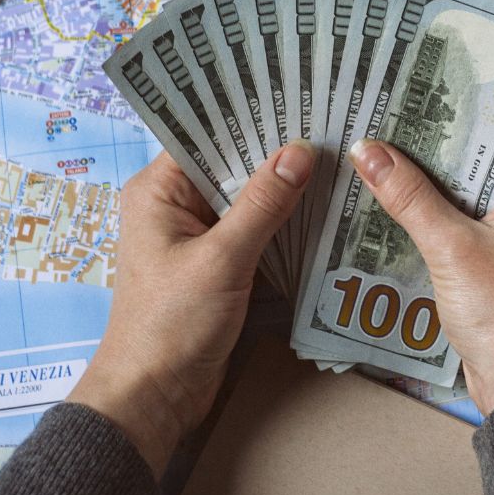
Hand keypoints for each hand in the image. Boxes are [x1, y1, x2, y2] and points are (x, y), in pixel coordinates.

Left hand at [68, 141, 313, 473]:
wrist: (155, 396)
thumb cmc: (172, 324)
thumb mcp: (222, 259)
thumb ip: (263, 205)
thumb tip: (302, 151)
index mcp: (158, 191)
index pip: (206, 135)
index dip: (250, 116)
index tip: (298, 98)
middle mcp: (174, 206)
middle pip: (231, 165)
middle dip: (276, 153)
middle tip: (331, 126)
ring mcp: (196, 237)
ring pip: (247, 200)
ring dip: (284, 191)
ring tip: (338, 162)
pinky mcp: (216, 266)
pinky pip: (253, 233)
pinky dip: (282, 226)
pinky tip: (322, 212)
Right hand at [348, 139, 493, 414]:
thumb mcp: (451, 248)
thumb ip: (408, 196)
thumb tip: (367, 150)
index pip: (489, 135)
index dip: (441, 120)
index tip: (395, 101)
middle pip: (472, 164)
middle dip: (423, 154)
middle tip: (372, 128)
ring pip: (462, 195)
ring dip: (422, 188)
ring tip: (370, 160)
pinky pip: (461, 225)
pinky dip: (430, 219)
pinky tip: (389, 207)